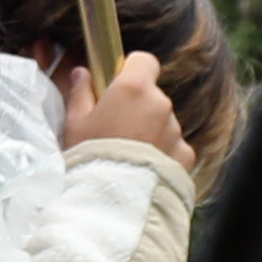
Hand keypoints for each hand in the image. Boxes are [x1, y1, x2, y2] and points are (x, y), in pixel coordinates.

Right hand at [60, 50, 190, 163]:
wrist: (113, 200)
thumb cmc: (89, 157)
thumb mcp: (75, 124)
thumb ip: (81, 93)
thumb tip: (82, 73)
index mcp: (133, 88)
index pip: (145, 61)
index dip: (133, 70)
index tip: (119, 84)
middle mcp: (160, 104)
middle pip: (152, 96)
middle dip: (138, 107)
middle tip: (116, 130)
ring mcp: (176, 130)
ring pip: (164, 123)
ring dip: (151, 132)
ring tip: (129, 156)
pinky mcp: (185, 155)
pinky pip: (175, 147)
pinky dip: (164, 155)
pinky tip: (145, 170)